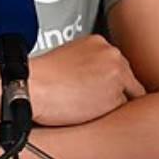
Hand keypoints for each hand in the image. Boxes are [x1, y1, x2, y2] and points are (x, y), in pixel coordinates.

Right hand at [28, 34, 145, 126]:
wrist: (31, 87)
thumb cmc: (41, 78)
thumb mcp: (68, 57)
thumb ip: (88, 63)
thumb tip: (96, 78)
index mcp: (99, 42)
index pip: (117, 64)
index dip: (108, 80)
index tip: (98, 87)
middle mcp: (112, 55)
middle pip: (127, 79)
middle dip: (115, 91)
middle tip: (93, 100)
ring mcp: (116, 75)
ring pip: (127, 96)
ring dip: (113, 104)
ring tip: (88, 108)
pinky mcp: (115, 97)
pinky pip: (121, 112)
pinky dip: (109, 116)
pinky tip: (89, 114)